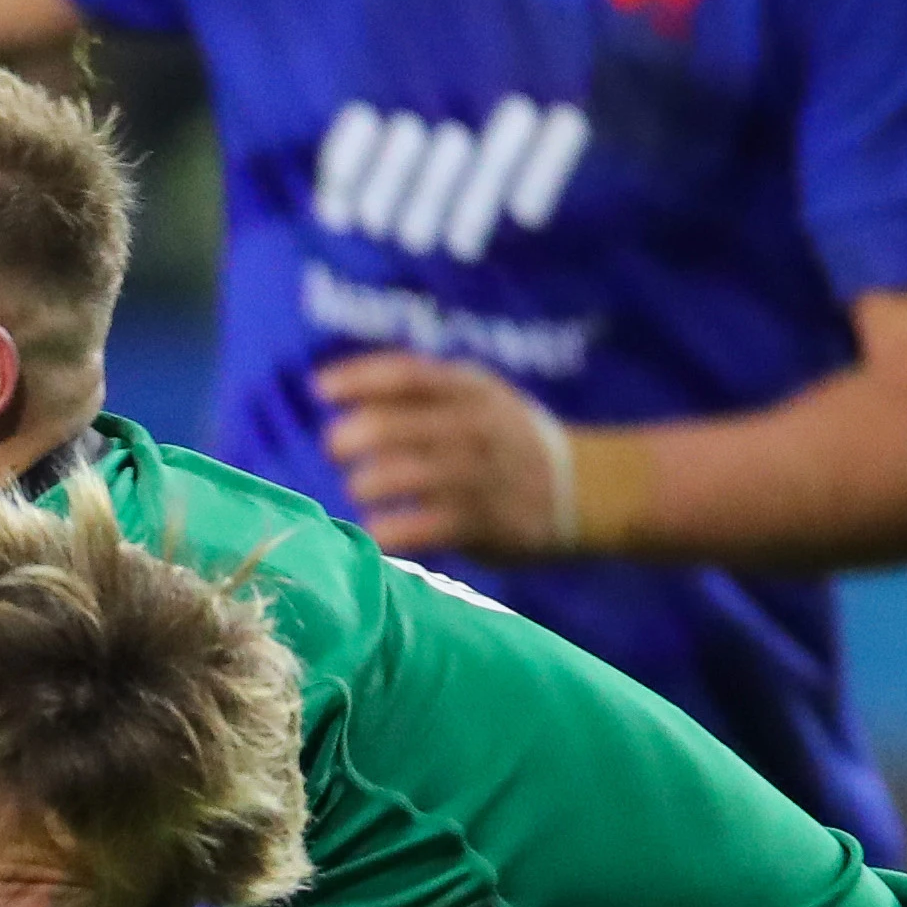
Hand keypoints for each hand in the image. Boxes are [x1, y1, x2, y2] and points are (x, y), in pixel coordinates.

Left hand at [314, 350, 577, 558]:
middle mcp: (471, 427)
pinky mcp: (479, 523)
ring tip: (360, 491)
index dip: (357, 379)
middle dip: (350, 438)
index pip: (405, 374)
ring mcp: (475, 476)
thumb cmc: (514, 440)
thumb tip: (350, 390)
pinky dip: (387, 530)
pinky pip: (419, 527)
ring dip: (365, 484)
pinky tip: (376, 532)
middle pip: (391, 426)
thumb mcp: (483, 397)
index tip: (320, 390)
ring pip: (399, 476)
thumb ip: (427, 391)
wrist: (586, 489)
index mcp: (470, 390)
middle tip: (336, 450)